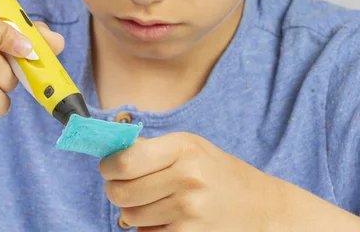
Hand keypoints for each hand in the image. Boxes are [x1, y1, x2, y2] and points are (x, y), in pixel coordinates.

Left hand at [99, 133, 280, 230]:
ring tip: (151, 202)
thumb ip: (150, 148)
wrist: (263, 207)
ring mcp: (189, 211)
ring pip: (129, 216)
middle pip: (121, 191)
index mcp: (184, 149)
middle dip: (114, 189)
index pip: (125, 161)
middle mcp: (187, 179)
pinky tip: (165, 217)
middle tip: (123, 186)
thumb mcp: (190, 147)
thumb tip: (110, 152)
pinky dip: (147, 227)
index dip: (108, 166)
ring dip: (131, 210)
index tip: (108, 168)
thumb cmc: (219, 172)